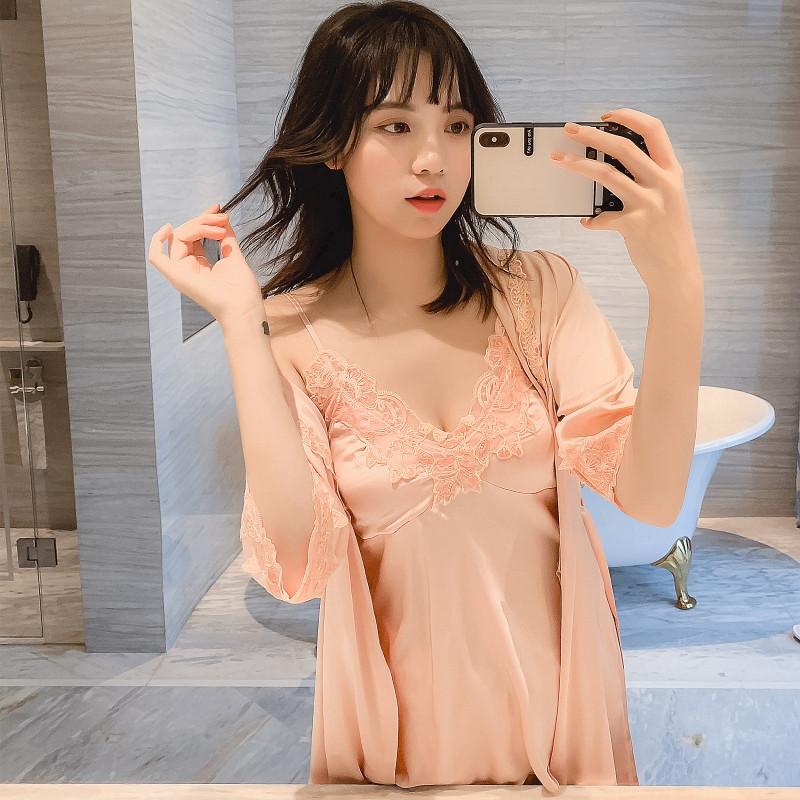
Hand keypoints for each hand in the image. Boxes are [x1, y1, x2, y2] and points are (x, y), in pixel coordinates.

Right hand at [147, 203, 263, 325]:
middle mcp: (188, 268)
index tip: (218, 208)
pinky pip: (156, 256)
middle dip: (203, 221)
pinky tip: (169, 228)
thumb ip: (226, 237)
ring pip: (178, 238)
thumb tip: (223, 217)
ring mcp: (180, 272)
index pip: (194, 237)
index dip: (204, 220)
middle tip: (222, 217)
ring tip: (220, 228)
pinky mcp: (176, 276)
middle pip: (185, 234)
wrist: (243, 307)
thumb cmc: (242, 289)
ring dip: (199, 226)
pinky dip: (157, 241)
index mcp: (200, 266)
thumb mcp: (233, 255)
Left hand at [550, 108, 701, 295]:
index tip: (606, 116)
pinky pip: (602, 218)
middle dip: (592, 135)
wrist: (678, 270)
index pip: (654, 129)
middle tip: (570, 129)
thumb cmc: (668, 234)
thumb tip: (611, 164)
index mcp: (672, 171)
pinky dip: (591, 220)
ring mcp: (649, 203)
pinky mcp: (634, 226)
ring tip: (558, 160)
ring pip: (606, 174)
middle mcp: (663, 183)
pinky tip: (586, 222)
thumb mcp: (668, 199)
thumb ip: (648, 179)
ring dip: (577, 165)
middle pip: (623, 146)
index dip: (629, 117)